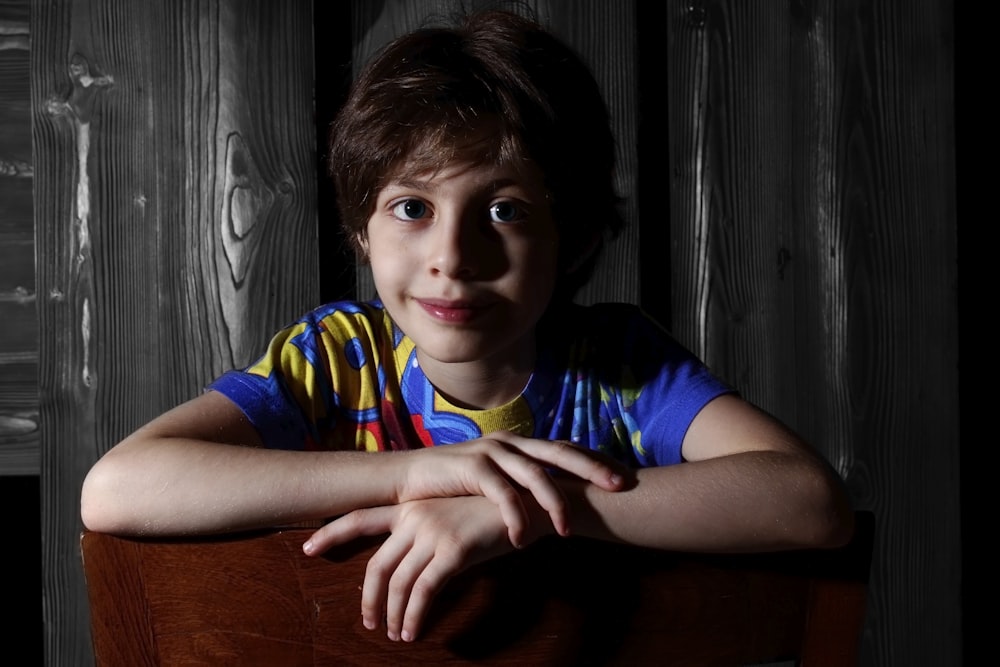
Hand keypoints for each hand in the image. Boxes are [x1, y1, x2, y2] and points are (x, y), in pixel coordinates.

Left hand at [304, 495, 532, 641]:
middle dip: (368, 599)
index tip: (307, 549)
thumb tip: (411, 570)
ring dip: (393, 615)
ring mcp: (432, 531)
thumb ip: (427, 536)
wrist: (528, 504)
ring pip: (397, 583)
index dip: (331, 534)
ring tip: (397, 634)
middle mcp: (415, 515)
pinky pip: (422, 592)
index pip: (360, 517)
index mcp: (411, 505)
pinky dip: (413, 617)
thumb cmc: (492, 513)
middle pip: (376, 565)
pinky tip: (414, 631)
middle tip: (369, 623)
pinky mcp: (452, 550)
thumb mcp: (452, 517)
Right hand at [398, 431, 623, 546]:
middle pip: (559, 453)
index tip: (624, 475)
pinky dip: (514, 516)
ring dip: (554, 502)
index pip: (565, 449)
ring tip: (566, 531)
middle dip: (592, 469)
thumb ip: (521, 486)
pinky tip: (521, 538)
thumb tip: (553, 502)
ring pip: (534, 474)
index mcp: (519, 445)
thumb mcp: (493, 482)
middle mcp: (510, 443)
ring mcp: (491, 452)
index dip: (594, 460)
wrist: (406, 479)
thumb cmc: (453, 486)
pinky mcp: (471, 467)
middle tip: (620, 485)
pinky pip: (501, 493)